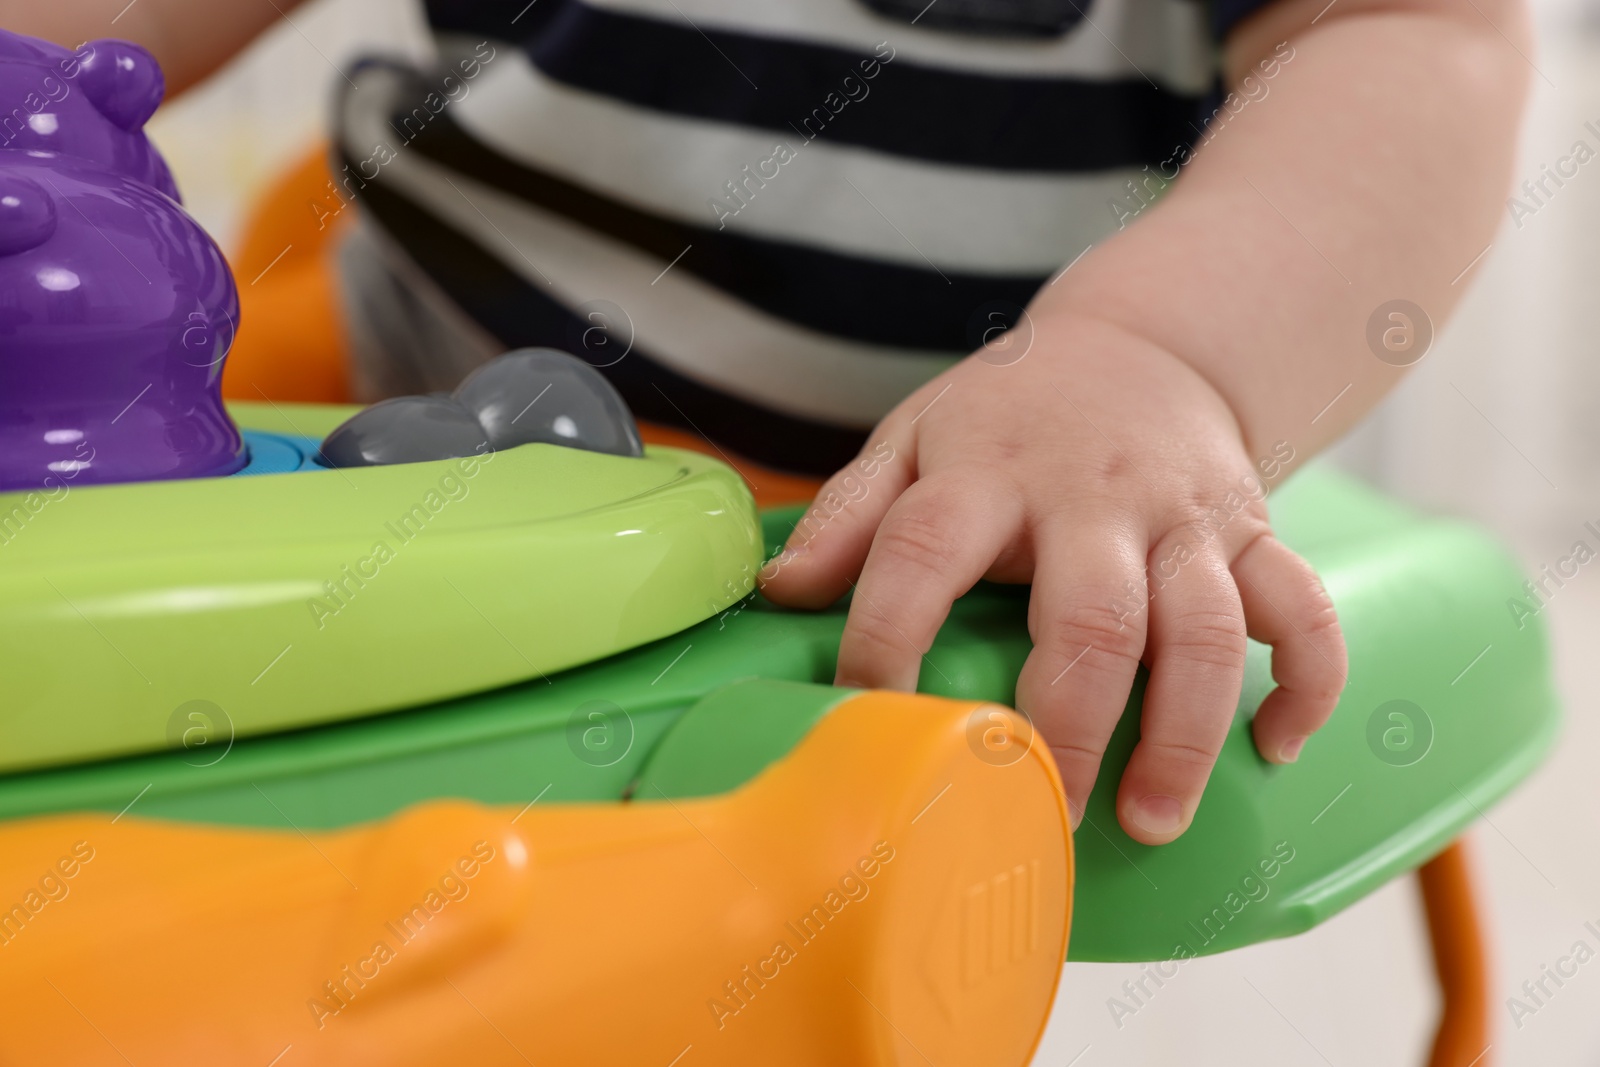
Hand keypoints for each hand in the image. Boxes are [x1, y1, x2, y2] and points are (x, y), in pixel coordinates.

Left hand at [759, 313, 1346, 843]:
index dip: (886, 635)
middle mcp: (1092, 495)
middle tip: (1037, 814)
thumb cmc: (1012, 412)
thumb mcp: (916, 435)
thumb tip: (779, 594)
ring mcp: (1182, 515)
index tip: (867, 715)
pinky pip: (1302, 608)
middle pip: (1089, 617)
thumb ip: (849, 514)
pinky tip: (1278, 748)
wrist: (1146, 342)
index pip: (922, 549)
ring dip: (1184, 734)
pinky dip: (1307, 681)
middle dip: (1066, 727)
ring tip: (1149, 822)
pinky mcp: (1252, 530)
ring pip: (1205, 628)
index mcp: (986, 469)